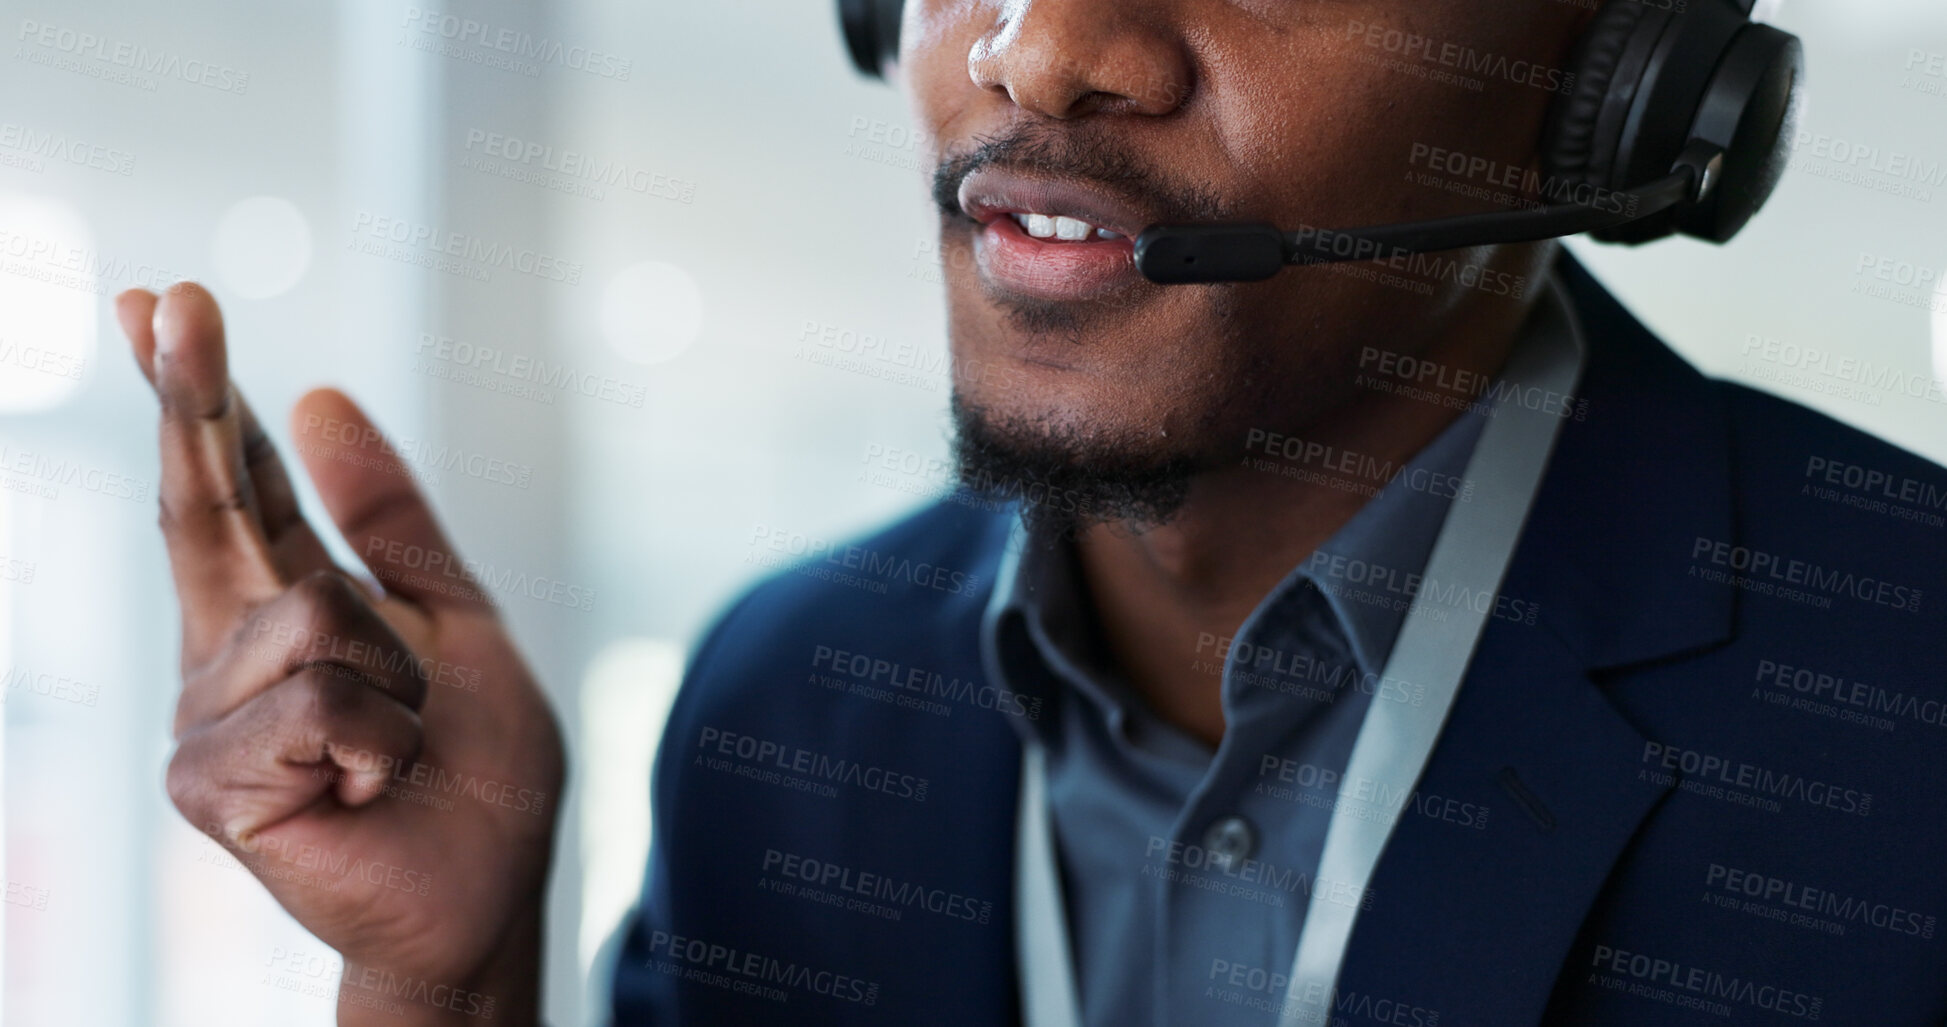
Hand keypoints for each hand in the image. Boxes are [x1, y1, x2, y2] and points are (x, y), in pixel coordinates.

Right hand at [119, 283, 565, 1024]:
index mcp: (286, 601)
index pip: (237, 482)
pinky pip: (313, 702)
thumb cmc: (472, 769)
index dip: (199, 393)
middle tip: (170, 295)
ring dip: (398, 686)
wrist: (485, 889)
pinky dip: (378, 740)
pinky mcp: (209, 781)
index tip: (160, 299)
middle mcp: (230, 648)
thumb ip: (390, 521)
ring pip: (312, 617)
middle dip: (190, 396)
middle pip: (201, 500)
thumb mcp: (457, 622)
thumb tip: (318, 396)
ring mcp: (208, 714)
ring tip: (395, 750)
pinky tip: (366, 786)